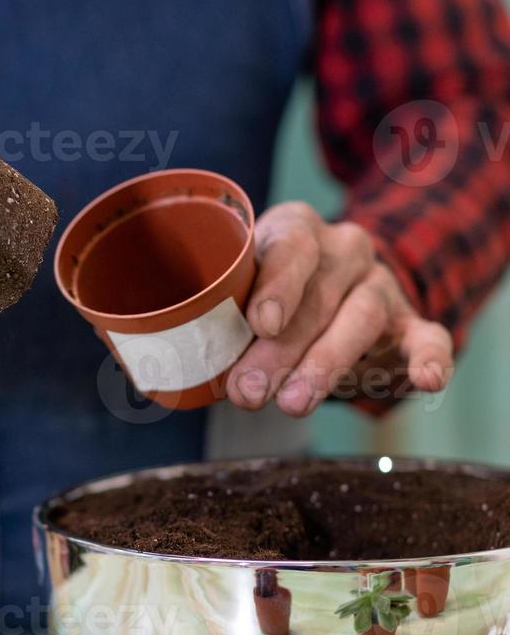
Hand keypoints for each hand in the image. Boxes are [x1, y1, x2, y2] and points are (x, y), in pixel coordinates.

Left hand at [226, 202, 453, 415]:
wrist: (325, 307)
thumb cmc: (266, 303)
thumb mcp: (240, 299)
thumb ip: (227, 323)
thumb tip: (202, 371)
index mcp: (298, 230)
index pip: (293, 245)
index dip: (278, 284)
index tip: (261, 323)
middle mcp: (344, 250)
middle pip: (320, 294)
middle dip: (282, 349)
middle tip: (249, 391)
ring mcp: (380, 286)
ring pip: (363, 316)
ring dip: (326, 363)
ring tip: (292, 404)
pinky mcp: (409, 325)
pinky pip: (429, 336)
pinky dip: (432, 358)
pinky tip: (429, 379)